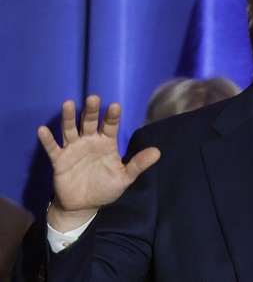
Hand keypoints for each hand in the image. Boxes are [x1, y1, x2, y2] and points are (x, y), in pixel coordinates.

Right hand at [39, 95, 159, 231]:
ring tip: (67, 104)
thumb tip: (157, 152)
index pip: (110, 126)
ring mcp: (73, 149)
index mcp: (107, 143)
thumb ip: (138, 164)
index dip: (112, 117)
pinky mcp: (60, 160)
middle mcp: (90, 141)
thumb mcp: (124, 177)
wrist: (84, 205)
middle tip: (93, 98)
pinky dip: (48, 139)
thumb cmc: (105, 187)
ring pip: (70, 130)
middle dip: (91, 111)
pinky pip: (53, 148)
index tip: (115, 106)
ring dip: (68, 117)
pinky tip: (43, 130)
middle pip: (89, 122)